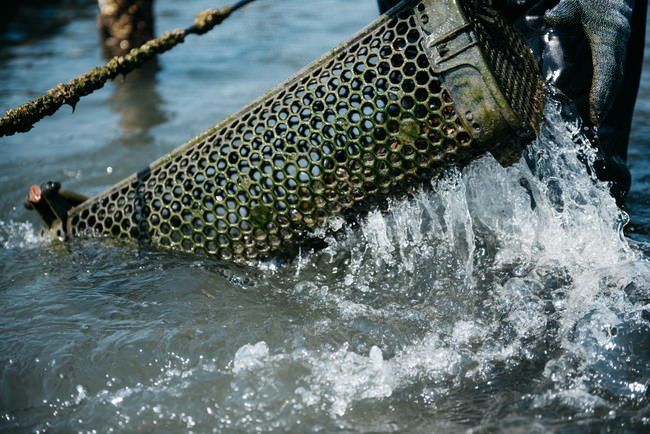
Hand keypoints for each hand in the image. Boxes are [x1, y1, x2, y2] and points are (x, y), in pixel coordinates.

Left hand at [545, 0, 633, 125]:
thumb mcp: (573, 2)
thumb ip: (562, 13)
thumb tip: (550, 19)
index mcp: (609, 33)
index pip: (608, 67)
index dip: (602, 91)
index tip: (596, 113)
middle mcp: (618, 42)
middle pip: (614, 78)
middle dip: (605, 103)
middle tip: (594, 125)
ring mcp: (618, 46)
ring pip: (614, 78)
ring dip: (604, 100)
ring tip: (593, 122)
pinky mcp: (614, 49)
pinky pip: (610, 72)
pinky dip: (603, 90)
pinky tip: (594, 105)